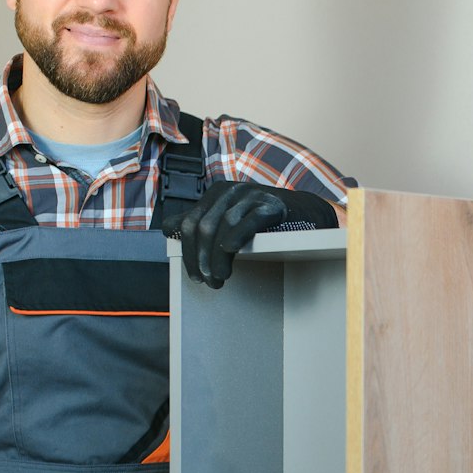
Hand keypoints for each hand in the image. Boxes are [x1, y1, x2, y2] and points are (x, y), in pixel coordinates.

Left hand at [163, 180, 338, 287]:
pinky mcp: (271, 204)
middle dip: (200, 259)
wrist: (303, 211)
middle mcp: (229, 191)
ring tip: (220, 278)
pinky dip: (235, 237)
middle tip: (207, 281)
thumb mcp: (228, 216)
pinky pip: (248, 221)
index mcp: (215, 194)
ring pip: (223, 228)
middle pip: (202, 227)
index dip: (187, 252)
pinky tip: (229, 253)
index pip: (188, 223)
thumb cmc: (263, 219)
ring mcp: (250, 195)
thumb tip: (168, 228)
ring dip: (217, 258)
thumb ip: (200, 220)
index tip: (195, 274)